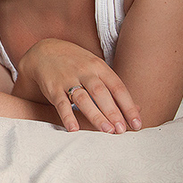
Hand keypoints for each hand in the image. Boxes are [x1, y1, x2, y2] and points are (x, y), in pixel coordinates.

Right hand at [15, 39, 141, 132]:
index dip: (128, 106)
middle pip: (101, 92)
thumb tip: (138, 109)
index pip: (117, 87)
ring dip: (95, 115)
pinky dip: (67, 116)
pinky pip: (60, 103)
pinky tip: (73, 129)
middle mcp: (84, 71)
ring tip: (106, 130)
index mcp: (99, 67)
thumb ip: (114, 88)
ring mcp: (67, 79)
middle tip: (122, 130)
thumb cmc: (76, 63)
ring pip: (82, 98)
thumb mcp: (96, 68)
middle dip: (113, 112)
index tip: (136, 123)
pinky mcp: (53, 88)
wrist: (44, 51)